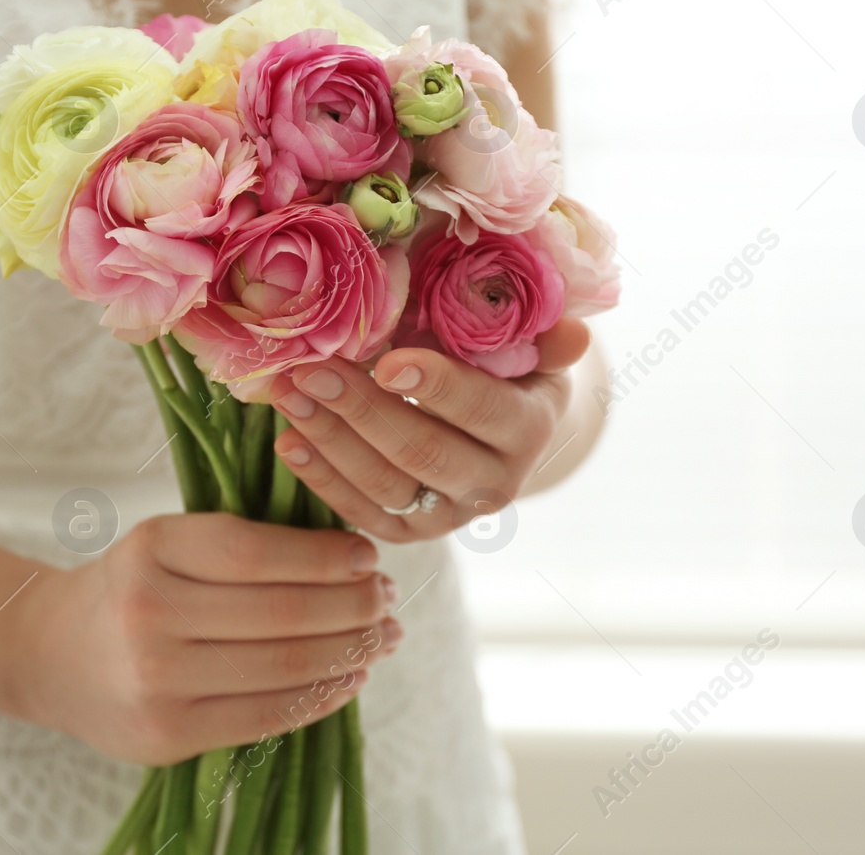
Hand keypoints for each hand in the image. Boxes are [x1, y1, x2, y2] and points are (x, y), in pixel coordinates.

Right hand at [7, 513, 400, 764]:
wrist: (48, 654)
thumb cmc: (128, 587)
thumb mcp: (165, 542)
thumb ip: (239, 541)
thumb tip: (349, 553)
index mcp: (151, 549)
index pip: (257, 553)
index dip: (325, 556)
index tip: (368, 554)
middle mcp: (148, 615)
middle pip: (282, 614)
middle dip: (353, 605)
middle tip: (387, 597)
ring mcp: (156, 682)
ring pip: (284, 667)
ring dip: (351, 652)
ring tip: (382, 637)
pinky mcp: (167, 735)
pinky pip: (268, 717)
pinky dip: (321, 696)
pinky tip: (350, 676)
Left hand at [270, 317, 590, 541]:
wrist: (507, 430)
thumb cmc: (511, 367)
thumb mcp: (535, 347)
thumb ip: (547, 338)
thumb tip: (576, 333)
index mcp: (529, 428)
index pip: (481, 409)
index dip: (436, 387)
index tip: (386, 361)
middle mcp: (495, 483)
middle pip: (423, 452)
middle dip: (361, 411)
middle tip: (309, 370)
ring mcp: (452, 514)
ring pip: (387, 486)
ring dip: (331, 441)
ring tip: (288, 395)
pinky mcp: (415, 531)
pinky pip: (365, 514)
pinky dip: (323, 481)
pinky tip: (289, 442)